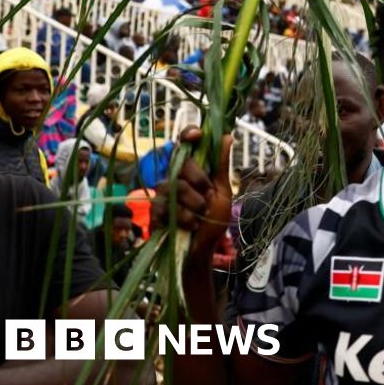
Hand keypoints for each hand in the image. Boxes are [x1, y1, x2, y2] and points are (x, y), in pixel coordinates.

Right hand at [151, 127, 232, 259]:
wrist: (203, 249)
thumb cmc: (213, 221)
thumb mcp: (223, 192)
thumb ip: (221, 166)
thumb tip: (228, 135)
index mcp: (192, 171)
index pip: (184, 145)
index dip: (188, 134)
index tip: (197, 134)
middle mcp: (174, 178)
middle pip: (182, 165)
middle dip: (200, 182)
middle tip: (207, 198)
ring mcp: (162, 194)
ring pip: (175, 187)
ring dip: (194, 205)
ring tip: (200, 217)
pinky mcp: (155, 211)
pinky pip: (166, 207)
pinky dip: (184, 219)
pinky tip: (190, 226)